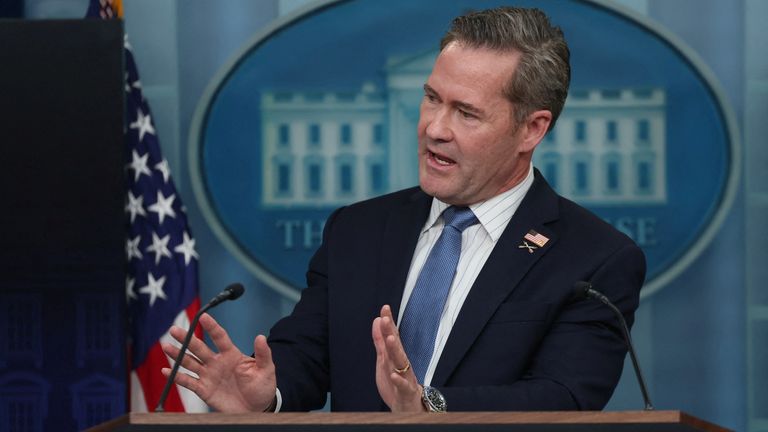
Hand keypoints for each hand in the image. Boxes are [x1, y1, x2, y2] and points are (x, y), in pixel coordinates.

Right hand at [161, 313, 276, 412]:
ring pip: (190, 362)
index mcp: (232, 355)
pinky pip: (188, 382)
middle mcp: (217, 362)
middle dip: (186, 338)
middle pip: (199, 348)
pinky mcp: (204, 390)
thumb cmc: (262, 387)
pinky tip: (167, 371)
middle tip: (174, 329)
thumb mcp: (266, 369)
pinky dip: (176, 377)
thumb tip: (261, 336)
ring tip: (166, 346)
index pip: (219, 337)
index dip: (211, 326)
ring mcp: (209, 375)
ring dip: (178, 355)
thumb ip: (263, 354)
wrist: (256, 408)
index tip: (202, 316)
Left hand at [371, 305, 424, 411]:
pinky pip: (403, 386)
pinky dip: (399, 380)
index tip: (385, 308)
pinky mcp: (406, 392)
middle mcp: (402, 364)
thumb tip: (376, 321)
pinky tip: (393, 374)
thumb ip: (380, 341)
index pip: (393, 336)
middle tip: (385, 318)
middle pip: (396, 346)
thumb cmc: (396, 381)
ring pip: (401, 362)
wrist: (408, 406)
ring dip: (396, 350)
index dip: (389, 322)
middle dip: (391, 332)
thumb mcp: (384, 359)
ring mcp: (405, 377)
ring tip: (389, 339)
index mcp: (396, 356)